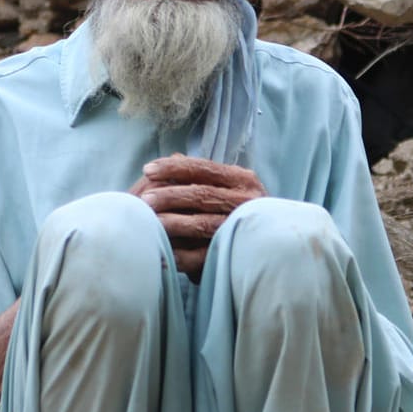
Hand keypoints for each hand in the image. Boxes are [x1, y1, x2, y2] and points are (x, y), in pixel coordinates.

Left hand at [130, 154, 266, 279]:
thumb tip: (174, 156)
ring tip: (150, 222)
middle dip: (169, 195)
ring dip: (173, 222)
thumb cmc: (236, 211)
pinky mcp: (235, 255)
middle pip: (202, 194)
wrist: (269, 247)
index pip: (203, 168)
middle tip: (144, 200)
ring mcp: (243, 228)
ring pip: (203, 223)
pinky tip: (162, 253)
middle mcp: (247, 201)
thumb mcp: (225, 187)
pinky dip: (181, 255)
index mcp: (242, 180)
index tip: (147, 169)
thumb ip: (202, 175)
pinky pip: (204, 255)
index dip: (173, 168)